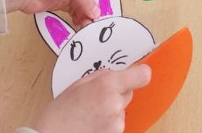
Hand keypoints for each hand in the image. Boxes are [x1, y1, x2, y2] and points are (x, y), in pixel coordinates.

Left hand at [2, 0, 117, 28]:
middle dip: (96, 1)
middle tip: (97, 16)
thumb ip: (88, 1)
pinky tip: (78, 24)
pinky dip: (78, 17)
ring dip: (87, 12)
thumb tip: (96, 14)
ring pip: (84, 1)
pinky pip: (74, 10)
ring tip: (87, 24)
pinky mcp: (59, 2)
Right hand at [33, 63, 150, 132]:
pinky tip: (90, 126)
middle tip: (95, 101)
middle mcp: (115, 104)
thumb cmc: (59, 114)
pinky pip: (115, 126)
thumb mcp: (78, 85)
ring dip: (110, 112)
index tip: (134, 76)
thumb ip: (101, 76)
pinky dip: (106, 126)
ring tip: (89, 117)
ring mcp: (116, 124)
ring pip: (120, 111)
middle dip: (116, 95)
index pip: (142, 75)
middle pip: (128, 94)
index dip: (139, 74)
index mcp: (107, 85)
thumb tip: (115, 74)